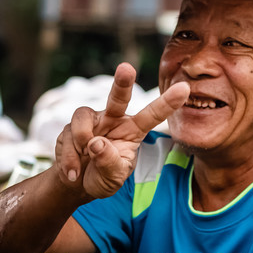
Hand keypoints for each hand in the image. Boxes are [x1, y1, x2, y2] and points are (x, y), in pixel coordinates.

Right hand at [54, 63, 189, 199]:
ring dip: (81, 140)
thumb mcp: (113, 179)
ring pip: (83, 116)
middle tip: (126, 68)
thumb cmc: (102, 177)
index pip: (152, 115)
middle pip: (118, 97)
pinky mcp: (69, 127)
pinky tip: (73, 174)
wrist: (75, 184)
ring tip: (83, 163)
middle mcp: (113, 119)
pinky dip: (69, 158)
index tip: (185, 88)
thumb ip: (109, 163)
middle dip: (122, 82)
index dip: (167, 102)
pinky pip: (67, 136)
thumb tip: (96, 143)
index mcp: (132, 131)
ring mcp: (91, 121)